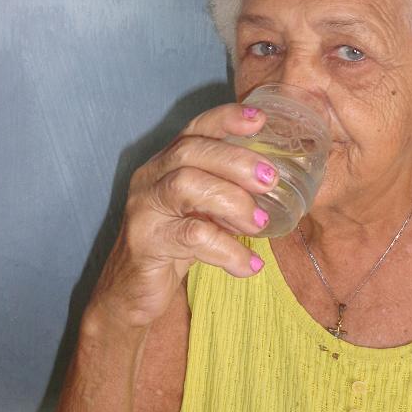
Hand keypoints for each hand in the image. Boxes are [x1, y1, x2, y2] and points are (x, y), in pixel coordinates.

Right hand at [89, 104, 277, 328]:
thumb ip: (229, 193)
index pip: (195, 129)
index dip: (226, 119)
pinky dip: (228, 250)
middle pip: (191, 151)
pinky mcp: (145, 242)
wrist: (132, 292)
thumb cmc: (176, 245)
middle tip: (271, 181)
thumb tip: (279, 187)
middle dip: (237, 162)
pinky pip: (192, 237)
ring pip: (186, 186)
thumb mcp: (202, 212)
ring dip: (233, 202)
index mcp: (167, 163)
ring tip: (260, 225)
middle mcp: (150, 178)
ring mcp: (144, 209)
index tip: (260, 120)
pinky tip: (249, 265)